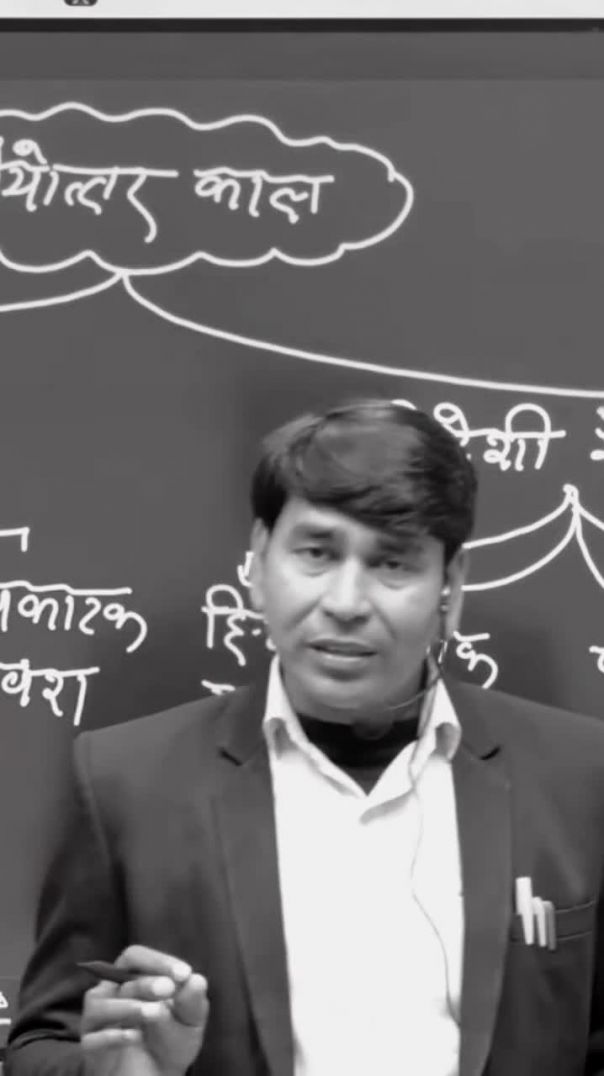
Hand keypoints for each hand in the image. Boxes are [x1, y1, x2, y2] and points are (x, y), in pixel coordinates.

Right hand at [81, 944, 208, 1075]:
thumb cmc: (172, 1041)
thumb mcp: (191, 1020)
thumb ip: (193, 1000)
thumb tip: (195, 979)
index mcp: (133, 980)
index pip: (135, 957)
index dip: (157, 961)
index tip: (183, 974)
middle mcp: (111, 994)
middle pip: (121, 979)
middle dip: (147, 983)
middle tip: (168, 989)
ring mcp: (97, 1021)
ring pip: (99, 1004)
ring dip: (127, 1006)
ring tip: (154, 1013)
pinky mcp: (91, 1048)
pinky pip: (92, 1038)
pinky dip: (113, 1036)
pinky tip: (135, 1037)